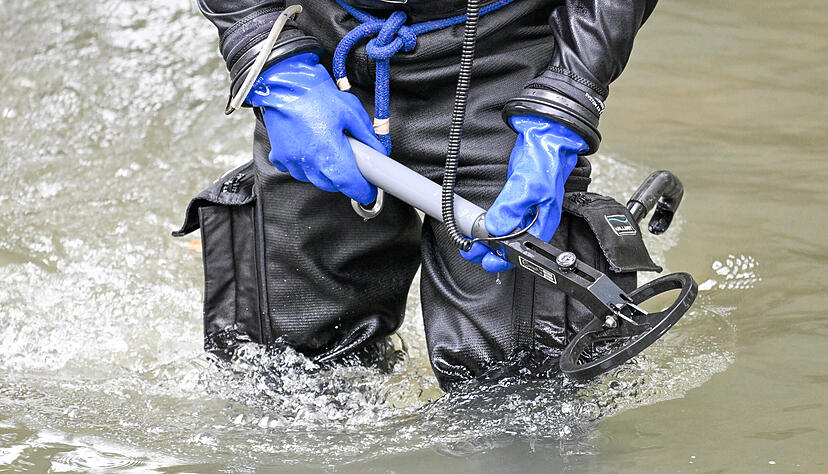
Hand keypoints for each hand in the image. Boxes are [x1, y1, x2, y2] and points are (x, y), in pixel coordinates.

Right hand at [247, 53, 384, 204]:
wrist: (282, 83)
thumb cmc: (314, 94)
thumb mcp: (350, 111)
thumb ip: (367, 135)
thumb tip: (378, 151)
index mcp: (329, 154)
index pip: (351, 186)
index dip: (364, 191)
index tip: (370, 190)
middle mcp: (310, 164)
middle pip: (334, 185)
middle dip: (346, 179)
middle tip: (353, 163)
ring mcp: (293, 162)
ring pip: (316, 180)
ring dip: (327, 172)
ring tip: (330, 149)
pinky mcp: (280, 157)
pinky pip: (299, 170)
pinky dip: (308, 165)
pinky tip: (311, 148)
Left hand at [460, 116, 586, 272]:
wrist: (544, 137)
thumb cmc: (545, 161)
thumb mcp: (527, 186)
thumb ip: (510, 209)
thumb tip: (495, 229)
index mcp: (543, 223)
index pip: (523, 250)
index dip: (503, 258)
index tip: (485, 260)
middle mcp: (535, 221)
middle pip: (511, 245)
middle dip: (491, 251)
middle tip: (471, 252)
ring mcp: (525, 211)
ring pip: (505, 233)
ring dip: (488, 239)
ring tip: (470, 241)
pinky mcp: (516, 201)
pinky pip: (502, 219)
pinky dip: (490, 224)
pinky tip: (479, 225)